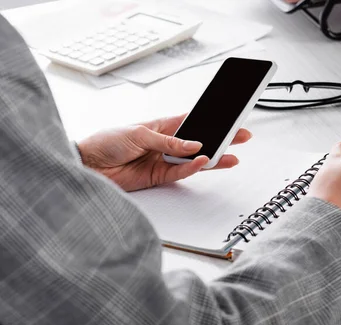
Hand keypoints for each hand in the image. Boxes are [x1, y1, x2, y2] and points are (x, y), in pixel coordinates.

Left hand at [77, 114, 251, 191]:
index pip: (193, 122)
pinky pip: (182, 172)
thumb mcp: (138, 134)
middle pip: (200, 142)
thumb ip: (168, 141)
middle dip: (221, 140)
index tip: (230, 119)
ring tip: (229, 155)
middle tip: (241, 137)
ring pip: (195, 159)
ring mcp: (164, 161)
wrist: (87, 165)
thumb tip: (193, 144)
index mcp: (162, 126)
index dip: (212, 121)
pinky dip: (193, 167)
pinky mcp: (160, 177)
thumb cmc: (105, 142)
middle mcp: (166, 144)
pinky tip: (204, 161)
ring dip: (212, 157)